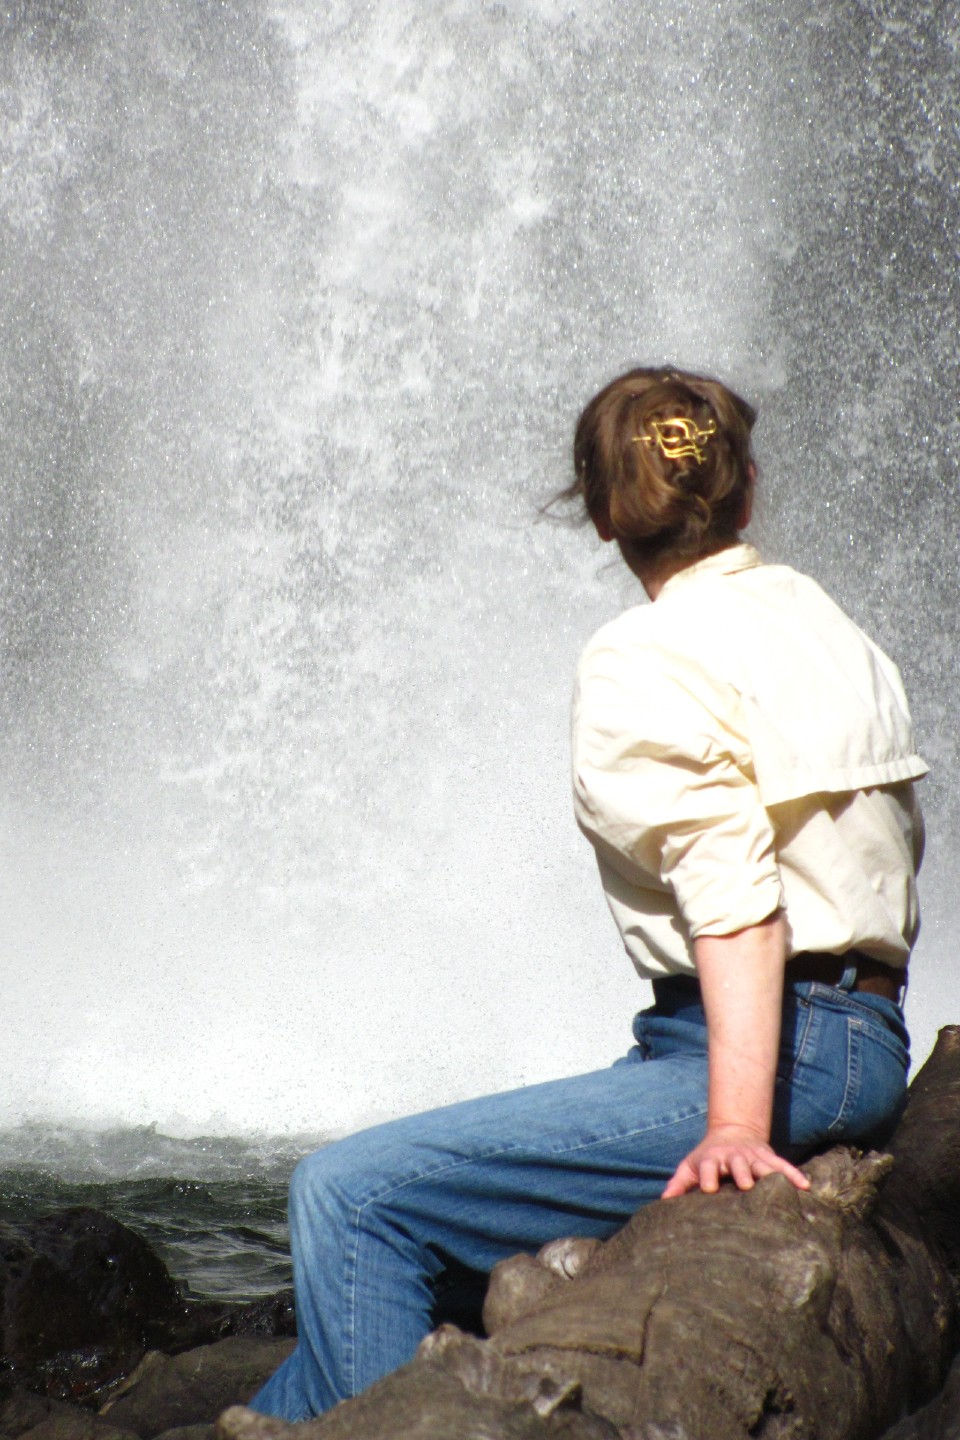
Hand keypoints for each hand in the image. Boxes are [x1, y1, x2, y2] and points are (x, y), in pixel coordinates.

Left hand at [661, 1125, 810, 1198]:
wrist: (732, 1132)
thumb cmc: (708, 1157)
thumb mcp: (690, 1166)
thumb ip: (678, 1183)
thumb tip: (663, 1202)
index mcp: (712, 1159)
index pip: (708, 1166)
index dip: (708, 1175)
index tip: (709, 1188)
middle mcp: (734, 1156)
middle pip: (738, 1163)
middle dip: (742, 1173)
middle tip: (747, 1185)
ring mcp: (753, 1156)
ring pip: (763, 1164)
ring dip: (771, 1174)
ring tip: (783, 1187)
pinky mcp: (769, 1157)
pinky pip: (784, 1166)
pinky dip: (794, 1174)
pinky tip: (805, 1186)